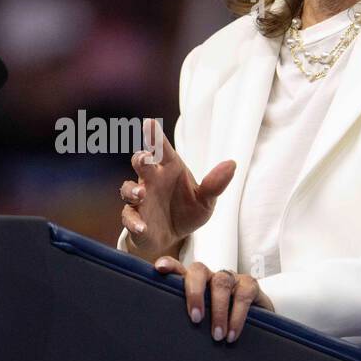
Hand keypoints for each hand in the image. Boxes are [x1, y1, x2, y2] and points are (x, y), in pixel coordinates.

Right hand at [120, 118, 235, 262]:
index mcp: (169, 169)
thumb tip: (232, 163)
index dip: (155, 136)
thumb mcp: (206, 200)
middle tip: (144, 158)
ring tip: (141, 193)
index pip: (161, 149)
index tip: (149, 123)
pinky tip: (142, 227)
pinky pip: (129, 218)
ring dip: (132, 190)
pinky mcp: (135, 219)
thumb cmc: (188, 211)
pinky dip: (134, 222)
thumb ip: (215, 184)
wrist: (174, 238)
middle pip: (140, 163)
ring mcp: (140, 200)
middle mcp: (152, 180)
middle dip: (140, 158)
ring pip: (128, 189)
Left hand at [151, 256, 272, 342]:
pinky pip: (243, 295)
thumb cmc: (221, 323)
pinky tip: (232, 334)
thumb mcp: (203, 320)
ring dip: (218, 311)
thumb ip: (188, 320)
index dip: (170, 265)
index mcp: (195, 283)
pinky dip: (237, 317)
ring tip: (217, 336)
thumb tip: (167, 336)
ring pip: (221, 283)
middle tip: (195, 318)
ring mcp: (231, 278)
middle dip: (195, 293)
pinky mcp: (250, 285)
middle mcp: (211, 276)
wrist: (258, 322)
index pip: (179, 269)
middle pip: (199, 271)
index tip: (160, 268)